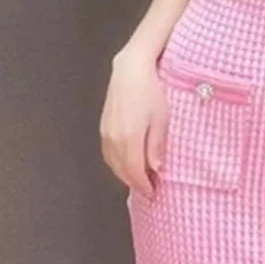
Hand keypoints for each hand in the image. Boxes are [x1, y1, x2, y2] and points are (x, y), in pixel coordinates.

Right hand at [100, 48, 167, 197]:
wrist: (131, 70)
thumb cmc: (150, 91)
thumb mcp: (161, 119)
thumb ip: (156, 146)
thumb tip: (155, 168)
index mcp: (130, 138)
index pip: (135, 171)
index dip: (143, 186)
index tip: (153, 193)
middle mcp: (114, 138)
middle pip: (122, 170)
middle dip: (135, 183)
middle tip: (148, 190)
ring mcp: (106, 132)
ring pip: (113, 163)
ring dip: (125, 174)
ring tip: (139, 179)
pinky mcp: (103, 126)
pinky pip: (108, 153)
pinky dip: (117, 163)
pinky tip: (126, 163)